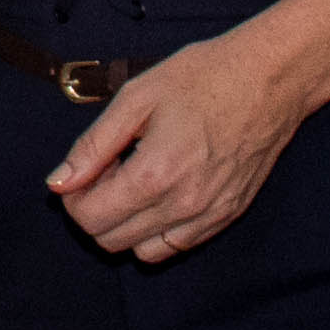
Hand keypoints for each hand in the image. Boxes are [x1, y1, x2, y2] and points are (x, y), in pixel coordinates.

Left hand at [48, 23, 324, 261]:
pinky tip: (163, 190)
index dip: (72, 197)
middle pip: (111, 240)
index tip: (82, 171)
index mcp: (155, 174)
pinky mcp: (228, 216)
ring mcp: (209, 216)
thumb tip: (59, 183)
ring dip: (126, 224)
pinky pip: (178, 246)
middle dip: (96, 210)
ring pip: (144, 251)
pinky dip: (158, 229)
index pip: (90, 219)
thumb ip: (93, 146)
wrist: (270, 78)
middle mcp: (183, 205)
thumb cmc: (203, 77)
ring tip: (136, 180)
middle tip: (109, 169)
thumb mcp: (136, 98)